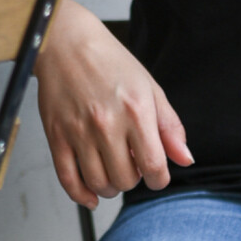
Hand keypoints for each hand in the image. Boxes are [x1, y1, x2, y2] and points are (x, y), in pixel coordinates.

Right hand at [34, 0, 192, 208]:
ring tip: (115, 173)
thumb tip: (185, 158)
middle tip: (134, 166)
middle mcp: (107, 124)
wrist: (68, 44)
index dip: (160, 179)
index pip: (153, 165)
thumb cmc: (112, 63)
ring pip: (98, 183)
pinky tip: (91, 195)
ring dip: (111, 188)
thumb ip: (170, 127)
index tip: (158, 177)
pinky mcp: (56, 136)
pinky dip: (81, 195)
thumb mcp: (151, 89)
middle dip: (135, 179)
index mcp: (136, 111)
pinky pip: (68, 179)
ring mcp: (79, 132)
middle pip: (125, 178)